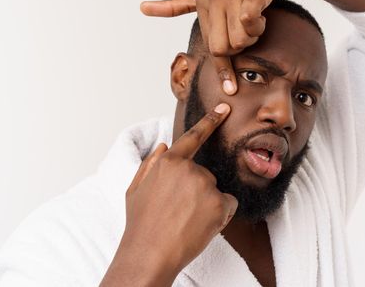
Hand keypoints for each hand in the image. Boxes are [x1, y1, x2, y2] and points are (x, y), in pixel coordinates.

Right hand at [101, 103, 237, 285]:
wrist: (149, 255)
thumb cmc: (141, 224)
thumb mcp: (135, 190)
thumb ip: (150, 165)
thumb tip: (164, 146)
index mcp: (168, 162)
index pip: (193, 137)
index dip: (209, 122)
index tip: (223, 109)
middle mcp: (189, 169)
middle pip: (204, 175)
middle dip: (197, 192)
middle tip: (180, 212)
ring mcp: (205, 185)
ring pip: (216, 191)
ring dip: (208, 204)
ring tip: (187, 221)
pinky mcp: (218, 202)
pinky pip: (228, 205)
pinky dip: (221, 216)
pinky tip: (202, 226)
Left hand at [140, 0, 294, 95]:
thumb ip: (176, 5)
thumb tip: (142, 7)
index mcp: (201, 2)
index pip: (210, 47)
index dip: (223, 68)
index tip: (230, 87)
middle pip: (222, 48)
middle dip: (239, 49)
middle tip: (248, 33)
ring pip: (239, 38)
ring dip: (253, 35)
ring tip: (256, 19)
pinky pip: (249, 20)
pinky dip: (256, 24)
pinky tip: (261, 16)